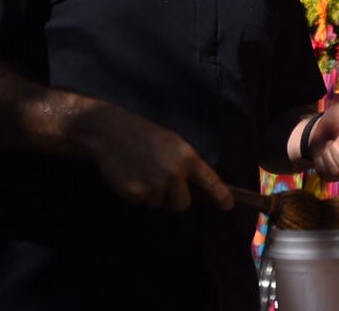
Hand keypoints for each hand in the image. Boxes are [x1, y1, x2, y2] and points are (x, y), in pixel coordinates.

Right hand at [79, 103, 232, 211]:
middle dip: (175, 199)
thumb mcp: (172, 143)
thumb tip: (194, 188)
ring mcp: (153, 185)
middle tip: (163, 182)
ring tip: (142, 171)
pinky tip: (131, 174)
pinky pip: (142, 202)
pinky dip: (137, 193)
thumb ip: (185, 163)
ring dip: (153, 194)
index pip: (209, 181)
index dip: (221, 195)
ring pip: (159, 204)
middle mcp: (173, 173)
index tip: (228, 205)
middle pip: (183, 204)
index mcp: (186, 157)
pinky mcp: (135, 193)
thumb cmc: (143, 134)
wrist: (110, 132)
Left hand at [309, 89, 338, 179]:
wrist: (316, 130)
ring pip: (338, 169)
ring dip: (329, 154)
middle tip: (337, 139)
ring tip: (331, 144)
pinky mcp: (333, 176)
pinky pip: (328, 173)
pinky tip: (324, 153)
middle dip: (338, 150)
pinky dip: (323, 161)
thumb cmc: (337, 118)